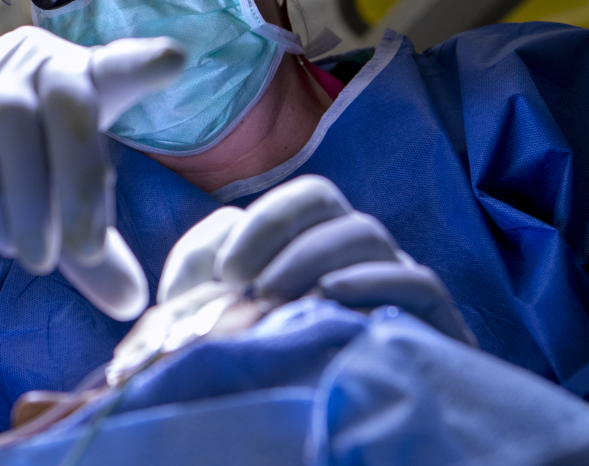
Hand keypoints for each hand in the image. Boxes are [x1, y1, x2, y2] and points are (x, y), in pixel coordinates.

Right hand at [0, 27, 186, 320]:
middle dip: (82, 177)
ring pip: (16, 125)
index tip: (176, 59)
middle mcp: (41, 65)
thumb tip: (130, 305)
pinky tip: (5, 241)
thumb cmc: (18, 159)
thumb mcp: (61, 198)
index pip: (119, 65)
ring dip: (32, 201)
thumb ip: (94, 248)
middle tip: (88, 250)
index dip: (143, 62)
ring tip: (39, 261)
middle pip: (70, 102)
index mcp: (87, 78)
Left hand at [156, 175, 475, 344]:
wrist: (320, 433)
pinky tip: (332, 297)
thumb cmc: (262, 364)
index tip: (226, 270)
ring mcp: (396, 284)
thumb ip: (201, 268)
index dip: (264, 220)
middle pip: (331, 204)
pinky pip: (418, 283)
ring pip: (368, 234)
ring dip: (313, 257)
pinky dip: (374, 280)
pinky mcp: (431, 325)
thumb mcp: (214, 315)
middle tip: (246, 283)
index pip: (304, 198)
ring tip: (276, 298)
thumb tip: (205, 251)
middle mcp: (358, 255)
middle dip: (282, 232)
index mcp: (315, 243)